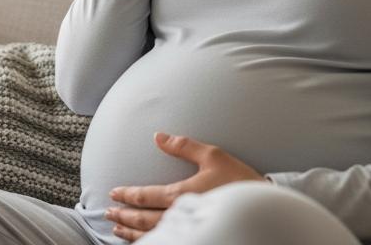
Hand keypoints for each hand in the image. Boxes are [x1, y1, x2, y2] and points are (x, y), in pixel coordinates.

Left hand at [104, 132, 269, 241]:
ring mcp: (188, 229)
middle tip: (108, 211)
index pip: (146, 196)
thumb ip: (184, 146)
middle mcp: (181, 214)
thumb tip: (158, 136)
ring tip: (117, 228)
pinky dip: (148, 241)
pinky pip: (166, 241)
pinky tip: (141, 239)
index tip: (114, 193)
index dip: (128, 195)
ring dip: (132, 231)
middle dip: (124, 215)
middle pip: (144, 218)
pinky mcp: (196, 234)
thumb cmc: (239, 179)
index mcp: (182, 194)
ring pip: (152, 233)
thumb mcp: (213, 155)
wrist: (262, 205)